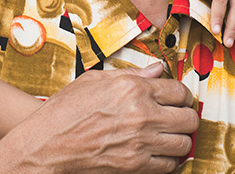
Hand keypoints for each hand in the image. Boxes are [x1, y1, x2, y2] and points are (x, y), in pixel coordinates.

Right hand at [0, 64, 198, 173]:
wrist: (46, 144)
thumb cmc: (65, 111)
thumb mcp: (95, 80)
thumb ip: (132, 74)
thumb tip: (157, 70)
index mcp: (133, 88)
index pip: (179, 91)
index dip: (183, 96)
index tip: (180, 100)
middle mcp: (141, 114)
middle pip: (188, 118)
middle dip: (187, 118)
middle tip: (179, 119)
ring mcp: (140, 142)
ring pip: (183, 144)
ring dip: (180, 140)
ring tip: (170, 137)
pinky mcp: (135, 166)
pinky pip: (168, 166)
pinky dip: (169, 161)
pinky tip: (160, 154)